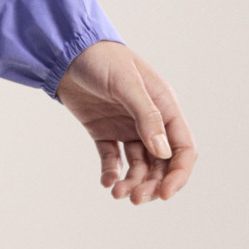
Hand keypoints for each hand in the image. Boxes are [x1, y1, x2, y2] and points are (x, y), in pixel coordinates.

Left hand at [55, 40, 196, 204]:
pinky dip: (111, 172)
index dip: (178, 174)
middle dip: (152, 184)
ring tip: (117, 193)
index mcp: (164, 107)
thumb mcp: (127, 84)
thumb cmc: (103, 59)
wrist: (66, 49)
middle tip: (135, 199)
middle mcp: (149, 121)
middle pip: (161, 163)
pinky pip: (112, 158)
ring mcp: (126, 126)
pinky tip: (106, 182)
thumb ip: (146, 116)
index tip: (165, 194)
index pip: (182, 149)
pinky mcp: (103, 130)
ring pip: (138, 165)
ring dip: (132, 182)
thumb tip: (163, 153)